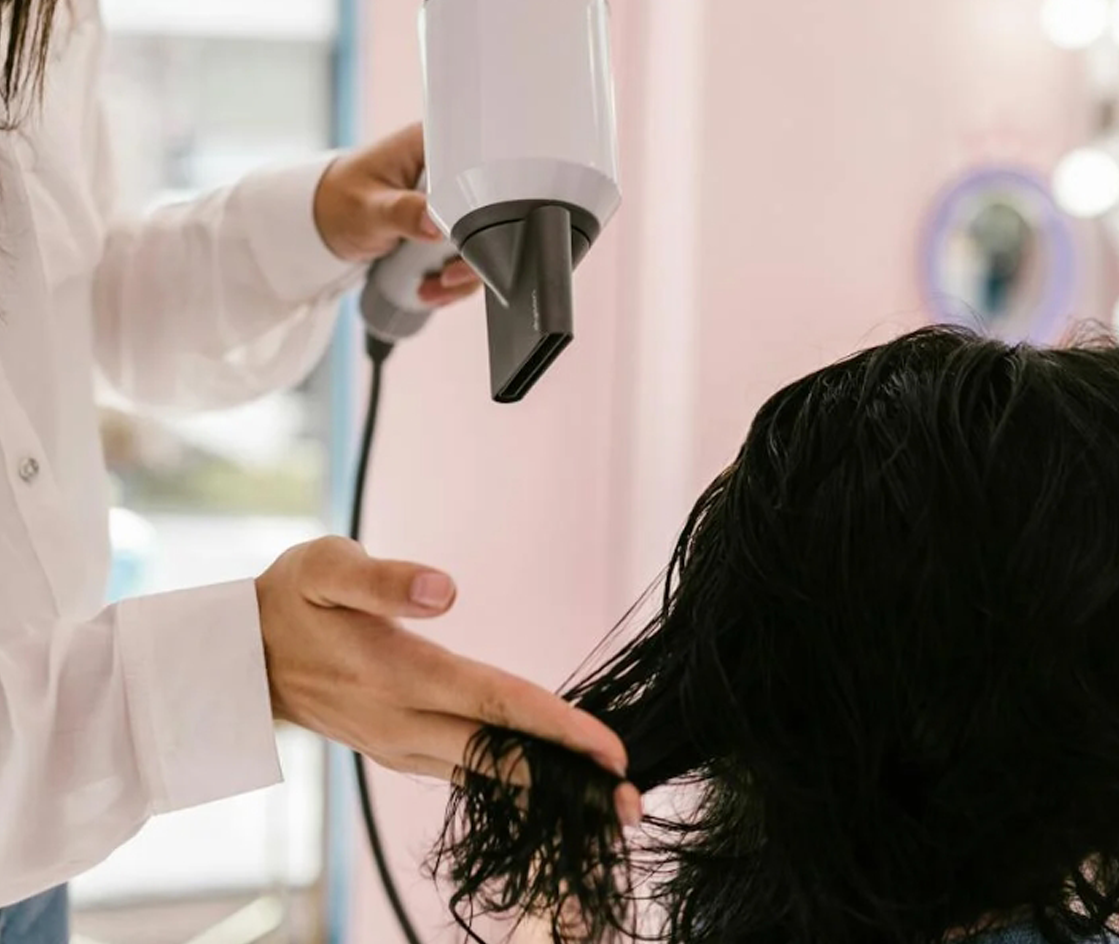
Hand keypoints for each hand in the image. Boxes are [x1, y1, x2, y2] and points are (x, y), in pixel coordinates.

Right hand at [256, 537, 642, 824]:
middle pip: (502, 756)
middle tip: (633, 802)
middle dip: (570, 779)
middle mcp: (404, 722)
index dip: (557, 727)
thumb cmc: (288, 600)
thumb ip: (386, 580)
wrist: (234, 660)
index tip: (611, 750)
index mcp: (398, 674)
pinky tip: (545, 779)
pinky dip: (510, 778)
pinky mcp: (396, 751)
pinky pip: (463, 771)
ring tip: (605, 801)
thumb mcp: (326, 567)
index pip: (495, 705)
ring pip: (485, 772)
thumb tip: (446, 590)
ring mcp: (399, 745)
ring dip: (546, 786)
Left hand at [313, 122, 480, 308]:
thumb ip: (401, 212)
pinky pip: (469, 253)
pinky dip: (455, 279)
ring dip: (464, 272)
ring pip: (483, 238)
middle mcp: (450, 168)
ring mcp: (453, 199)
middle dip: (472, 251)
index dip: (485, 199)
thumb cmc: (339, 201)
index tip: (467, 234)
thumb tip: (436, 221)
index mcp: (433, 144)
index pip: (479, 163)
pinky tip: (433, 287)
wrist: (324, 223)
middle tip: (448, 275)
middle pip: (489, 207)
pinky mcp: (452, 224)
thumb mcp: (368, 208)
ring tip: (435, 287)